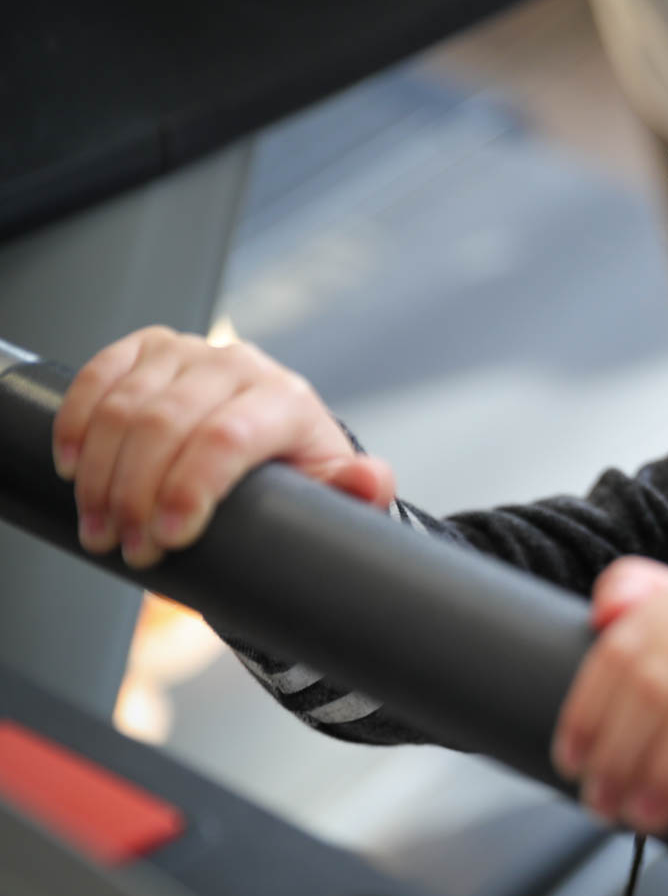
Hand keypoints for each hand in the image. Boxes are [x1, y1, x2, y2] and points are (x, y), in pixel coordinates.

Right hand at [51, 326, 393, 568]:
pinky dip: (77, 422)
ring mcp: (189, 353)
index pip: (228, 437)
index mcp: (288, 400)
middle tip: (129, 546)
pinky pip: (97, 376)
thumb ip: (358, 493)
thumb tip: (368, 480)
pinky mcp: (148, 348)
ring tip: (100, 528)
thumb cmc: (298, 477)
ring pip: (126, 406)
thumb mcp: (332, 494)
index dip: (190, 489)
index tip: (170, 538)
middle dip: (137, 494)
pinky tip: (72, 467)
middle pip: (168, 424)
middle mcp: (239, 366)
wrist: (270, 448)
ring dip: (100, 473)